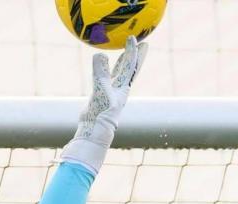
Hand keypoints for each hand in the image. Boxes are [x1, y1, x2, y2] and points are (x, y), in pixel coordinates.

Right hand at [61, 35, 147, 174]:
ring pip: (119, 73)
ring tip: (125, 52)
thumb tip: (100, 54)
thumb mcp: (100, 90)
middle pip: (130, 68)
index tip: (134, 38)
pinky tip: (103, 67)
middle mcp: (119, 89)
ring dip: (123, 62)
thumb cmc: (101, 113)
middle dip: (136, 56)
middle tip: (143, 43)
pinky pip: (106, 78)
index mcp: (122, 88)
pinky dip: (106, 70)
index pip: (130, 66)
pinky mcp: (101, 95)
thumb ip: (100, 73)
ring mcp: (111, 92)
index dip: (132, 51)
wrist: (94, 130)